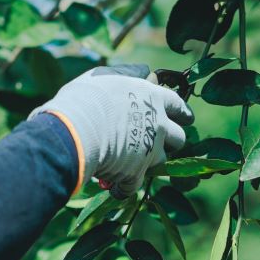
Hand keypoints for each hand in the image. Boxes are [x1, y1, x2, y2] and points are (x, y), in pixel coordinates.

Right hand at [30, 65, 193, 198]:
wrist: (74, 132)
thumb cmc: (85, 99)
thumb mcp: (105, 76)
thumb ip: (128, 74)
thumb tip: (144, 71)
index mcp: (153, 99)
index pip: (180, 106)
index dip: (183, 113)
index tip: (186, 118)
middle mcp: (158, 126)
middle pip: (179, 138)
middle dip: (170, 140)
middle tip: (156, 141)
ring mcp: (150, 152)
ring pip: (162, 162)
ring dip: (149, 163)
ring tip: (131, 163)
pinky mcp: (135, 175)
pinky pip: (132, 187)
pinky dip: (122, 188)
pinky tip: (112, 187)